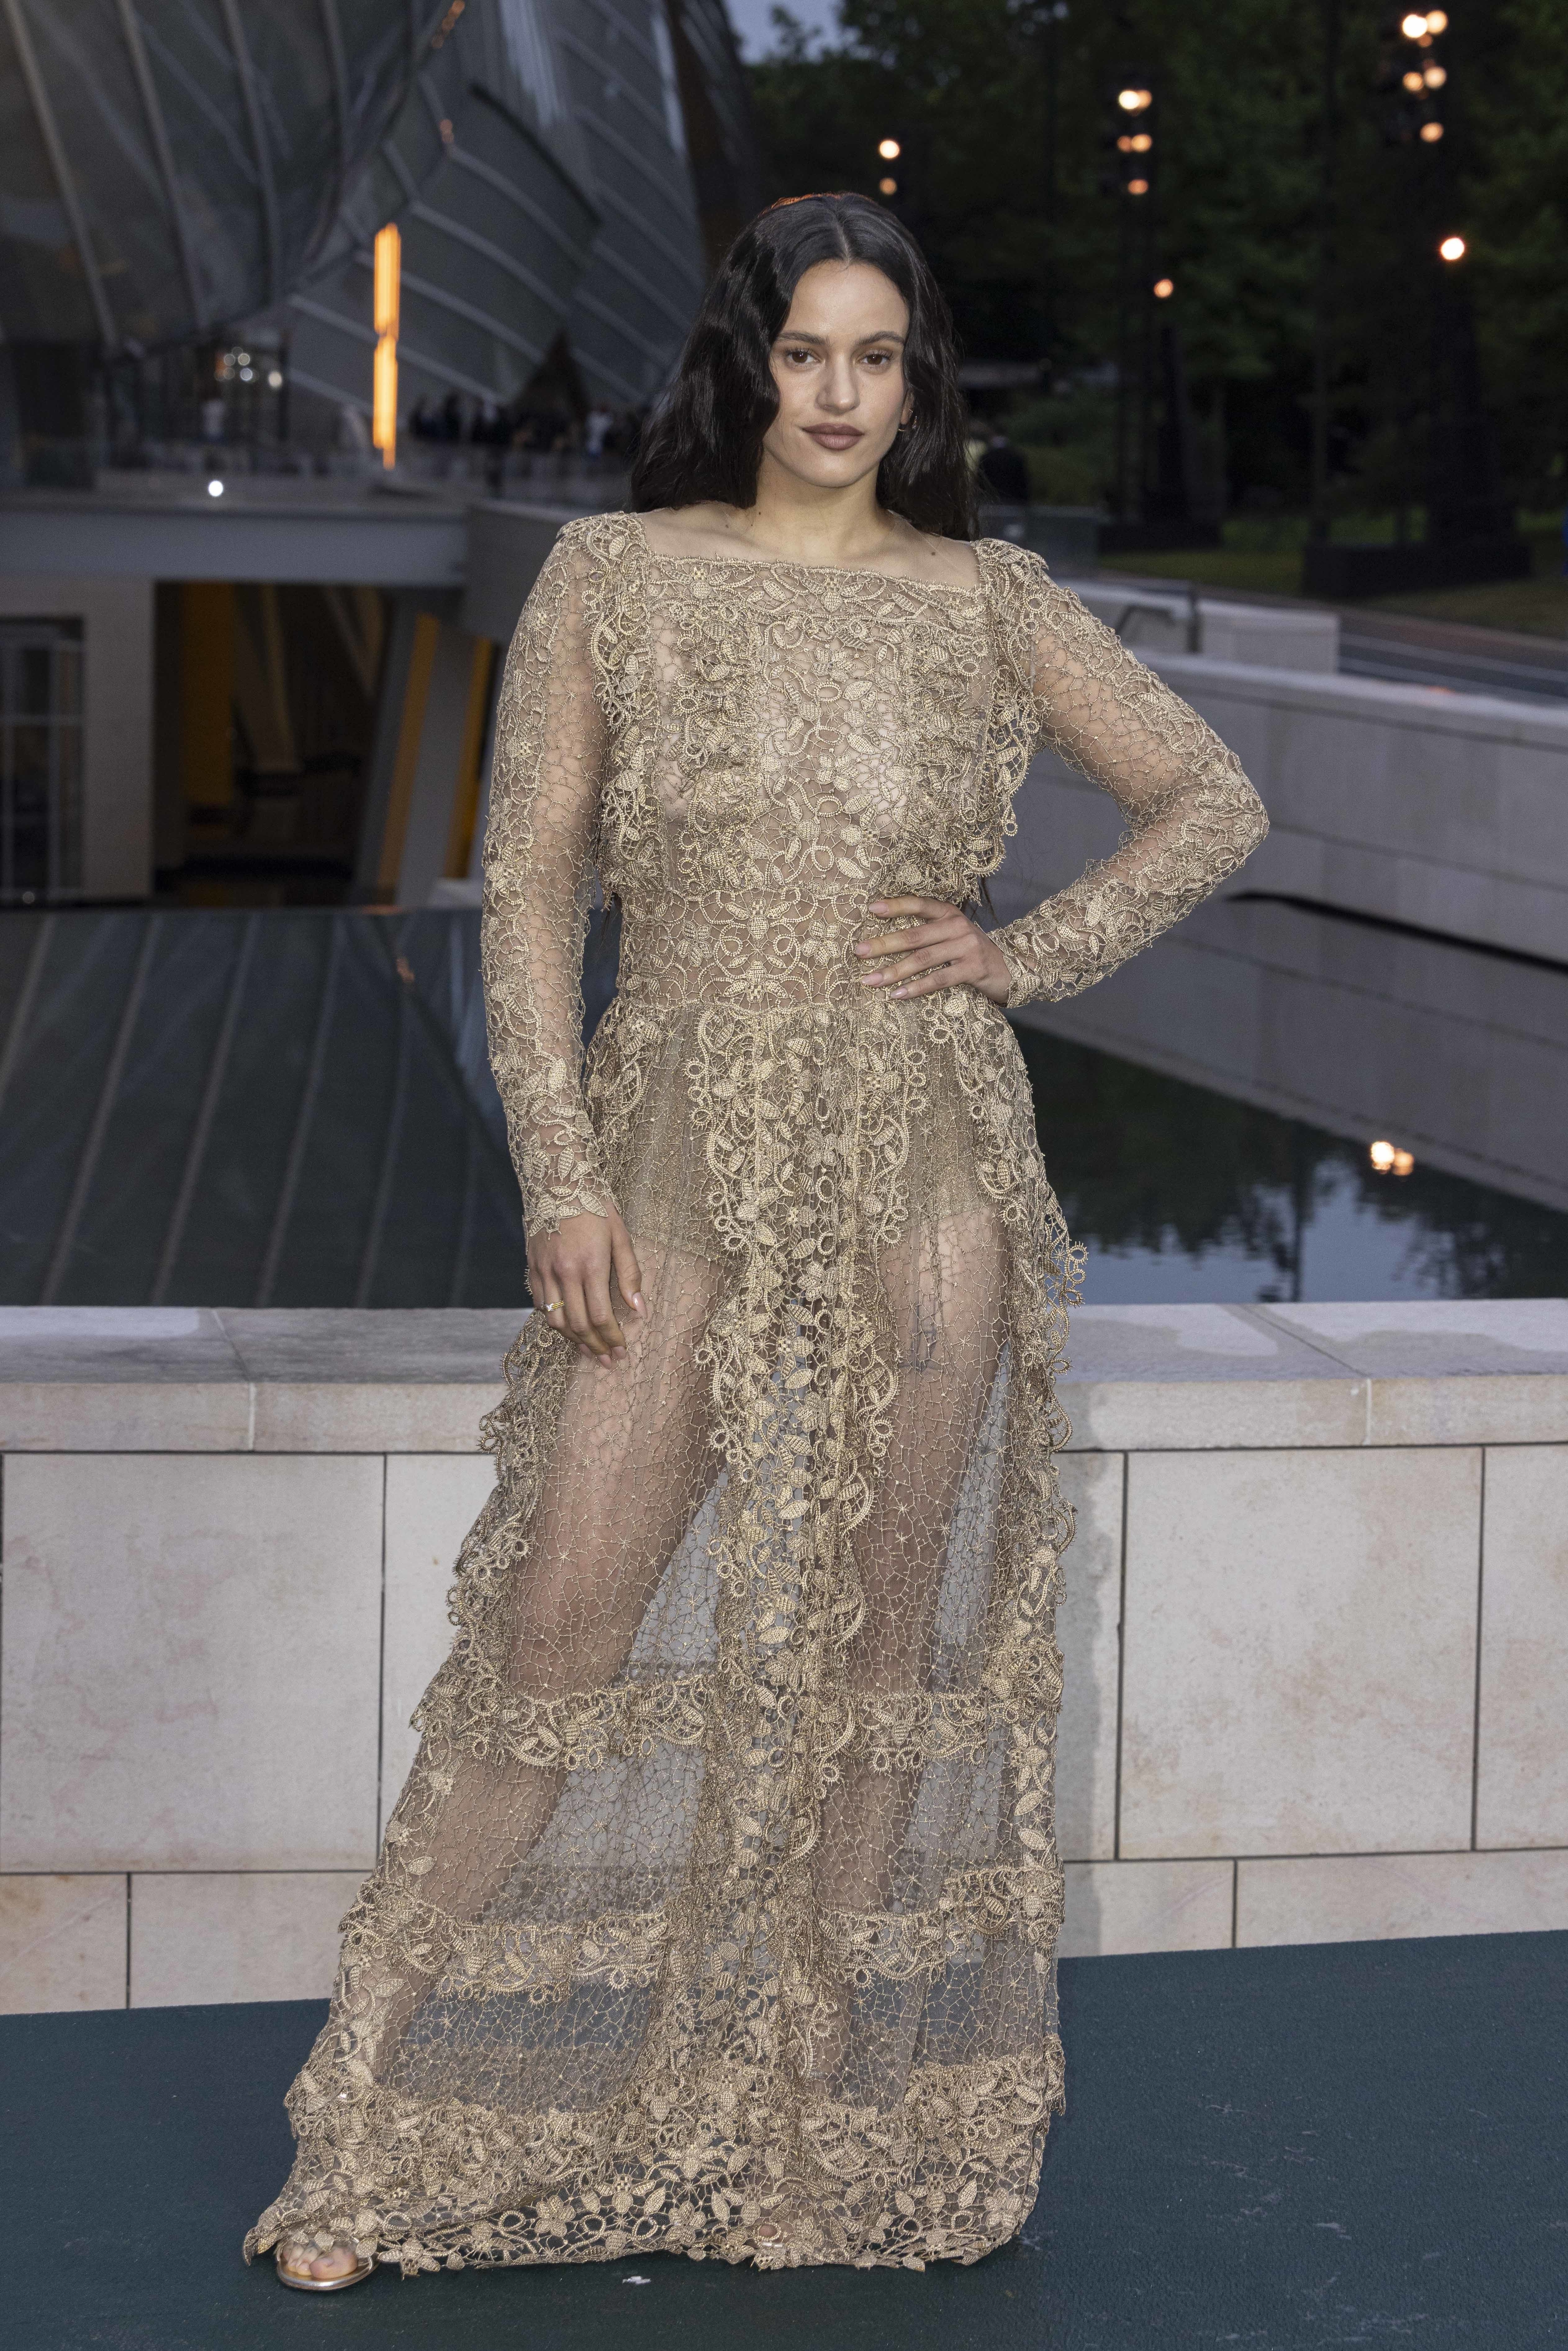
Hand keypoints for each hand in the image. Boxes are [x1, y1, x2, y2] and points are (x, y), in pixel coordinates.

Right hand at [528, 1207, 644, 1371]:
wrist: (557, 1180)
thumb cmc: (595, 1205)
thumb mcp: (620, 1235)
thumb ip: (630, 1274)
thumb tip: (639, 1310)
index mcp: (590, 1264)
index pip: (600, 1317)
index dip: (612, 1339)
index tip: (622, 1352)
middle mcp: (563, 1272)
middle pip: (578, 1325)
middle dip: (595, 1347)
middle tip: (609, 1361)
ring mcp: (544, 1271)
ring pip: (555, 1321)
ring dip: (573, 1341)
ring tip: (589, 1350)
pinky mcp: (531, 1268)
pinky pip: (540, 1306)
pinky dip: (555, 1322)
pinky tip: (569, 1328)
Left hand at [854, 896, 1011, 1005]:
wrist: (1011, 969)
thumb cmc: (970, 953)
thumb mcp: (952, 935)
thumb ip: (927, 932)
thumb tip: (884, 941)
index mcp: (949, 914)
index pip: (919, 905)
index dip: (896, 906)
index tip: (871, 909)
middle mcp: (957, 926)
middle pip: (915, 935)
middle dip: (884, 944)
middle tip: (859, 951)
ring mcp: (967, 947)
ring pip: (923, 959)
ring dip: (893, 971)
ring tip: (870, 980)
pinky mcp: (973, 969)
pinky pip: (938, 979)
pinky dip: (916, 988)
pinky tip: (896, 995)